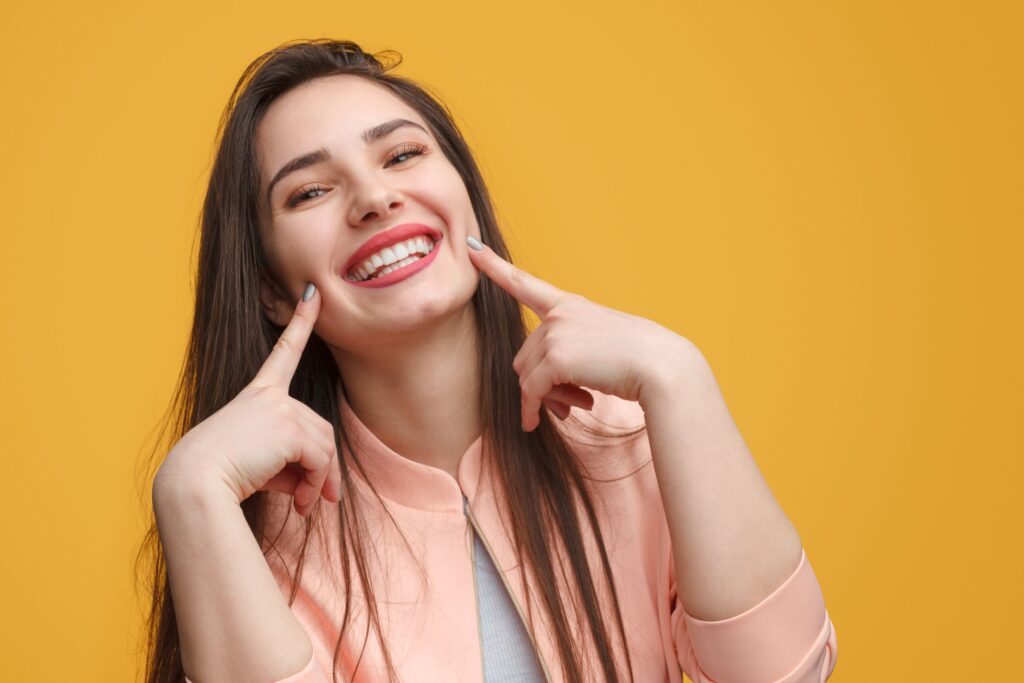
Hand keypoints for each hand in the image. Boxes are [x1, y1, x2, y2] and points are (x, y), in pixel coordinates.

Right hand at [159, 283, 340, 516]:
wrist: (194, 484)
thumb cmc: (219, 477)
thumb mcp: (259, 465)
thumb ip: (290, 464)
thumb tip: (319, 486)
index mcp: (257, 395)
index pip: (284, 352)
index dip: (301, 322)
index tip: (314, 294)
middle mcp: (270, 395)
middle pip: (320, 428)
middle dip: (324, 469)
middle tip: (316, 502)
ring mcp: (280, 408)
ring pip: (324, 446)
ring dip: (321, 481)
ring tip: (305, 506)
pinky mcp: (289, 427)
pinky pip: (320, 459)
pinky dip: (316, 484)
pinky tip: (302, 504)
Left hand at [466, 237, 689, 430]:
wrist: (660, 367)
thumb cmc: (638, 361)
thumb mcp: (599, 348)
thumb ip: (567, 357)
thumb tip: (537, 392)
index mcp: (570, 305)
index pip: (525, 283)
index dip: (495, 266)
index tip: (472, 247)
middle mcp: (559, 314)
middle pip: (524, 356)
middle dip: (539, 385)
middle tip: (568, 404)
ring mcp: (557, 333)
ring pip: (526, 376)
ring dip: (543, 399)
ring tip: (575, 407)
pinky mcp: (557, 358)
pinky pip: (532, 390)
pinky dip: (533, 410)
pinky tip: (544, 421)